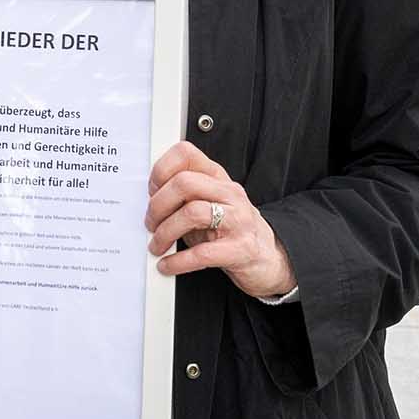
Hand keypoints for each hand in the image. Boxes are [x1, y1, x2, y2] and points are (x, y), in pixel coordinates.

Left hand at [147, 142, 295, 299]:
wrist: (269, 257)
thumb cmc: (231, 229)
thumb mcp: (208, 204)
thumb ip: (184, 196)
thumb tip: (149, 200)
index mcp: (218, 178)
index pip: (186, 154)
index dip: (161, 170)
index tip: (151, 190)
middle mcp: (230, 194)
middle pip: (185, 183)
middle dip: (158, 205)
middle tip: (151, 223)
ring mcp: (238, 220)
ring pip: (192, 213)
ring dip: (165, 232)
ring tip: (158, 245)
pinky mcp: (241, 249)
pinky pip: (203, 253)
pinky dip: (178, 261)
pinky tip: (168, 265)